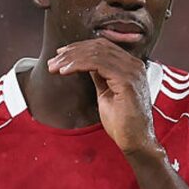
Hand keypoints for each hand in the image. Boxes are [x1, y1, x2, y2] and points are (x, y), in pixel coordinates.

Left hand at [47, 38, 158, 154]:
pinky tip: (65, 71)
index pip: (103, 46)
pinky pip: (98, 64)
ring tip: (55, 67)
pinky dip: (78, 65)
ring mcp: (132, 71)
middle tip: (53, 61)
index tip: (61, 54)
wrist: (135, 141)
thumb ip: (100, 76)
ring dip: (71, 58)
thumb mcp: (106, 93)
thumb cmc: (122, 123)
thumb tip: (87, 64)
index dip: (79, 48)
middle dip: (72, 52)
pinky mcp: (126, 81)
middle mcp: (134, 65)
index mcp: (130, 66)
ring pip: (96, 53)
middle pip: (98, 47)